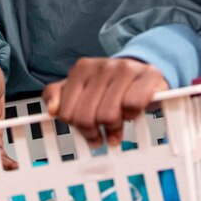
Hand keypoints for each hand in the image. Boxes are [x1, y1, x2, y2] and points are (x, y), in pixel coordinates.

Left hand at [42, 57, 169, 146]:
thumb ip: (58, 96)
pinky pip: (132, 105)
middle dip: (94, 132)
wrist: (143, 72)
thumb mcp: (80, 89)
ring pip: (109, 115)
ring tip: (116, 127)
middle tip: (101, 135)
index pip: (67, 112)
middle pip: (87, 117)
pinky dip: (132, 115)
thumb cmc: (110, 86)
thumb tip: (52, 110)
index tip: (86, 129)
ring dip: (114, 128)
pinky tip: (131, 113)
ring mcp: (125, 68)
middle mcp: (102, 65)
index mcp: (82, 68)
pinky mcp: (148, 75)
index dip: (76, 127)